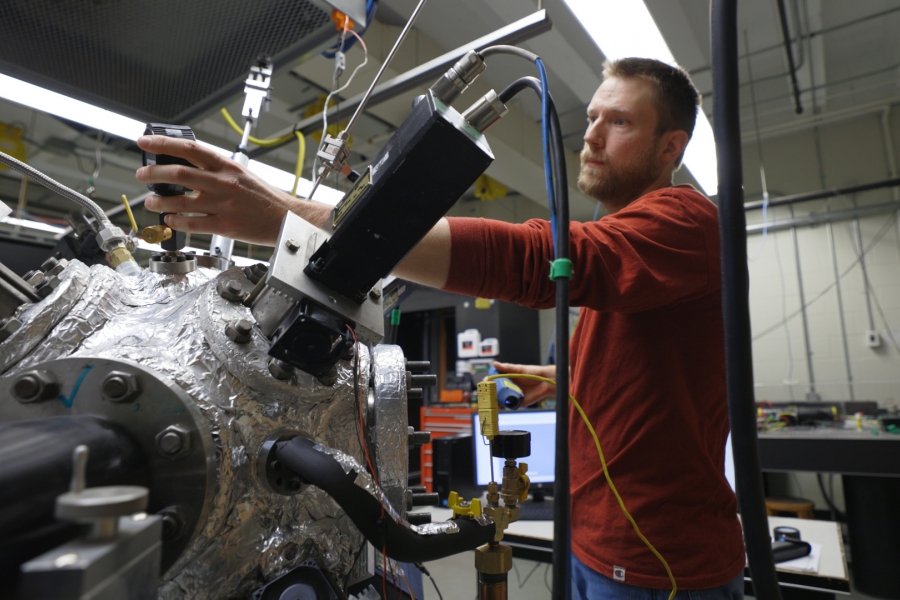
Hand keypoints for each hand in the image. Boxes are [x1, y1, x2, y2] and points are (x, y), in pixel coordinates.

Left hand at [134, 136, 328, 245]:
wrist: (286, 218)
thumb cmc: (264, 198)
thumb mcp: (242, 174)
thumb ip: (216, 170)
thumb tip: (186, 167)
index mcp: (227, 166)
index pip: (190, 149)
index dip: (163, 144)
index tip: (145, 142)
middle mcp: (224, 183)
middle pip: (179, 174)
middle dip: (154, 174)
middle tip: (142, 175)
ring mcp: (223, 205)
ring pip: (181, 202)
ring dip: (160, 201)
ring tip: (151, 202)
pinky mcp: (225, 225)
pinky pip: (192, 224)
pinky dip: (176, 222)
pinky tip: (170, 220)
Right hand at [492, 362, 557, 406]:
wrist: (546, 382)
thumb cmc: (534, 373)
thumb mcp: (519, 369)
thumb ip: (507, 368)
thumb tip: (495, 364)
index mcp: (508, 378)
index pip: (494, 380)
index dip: (488, 382)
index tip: (486, 382)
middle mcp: (509, 387)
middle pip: (495, 391)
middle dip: (489, 393)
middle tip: (486, 393)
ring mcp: (512, 395)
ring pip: (500, 399)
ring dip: (494, 401)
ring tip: (491, 400)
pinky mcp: (518, 403)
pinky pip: (509, 406)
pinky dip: (503, 406)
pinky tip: (499, 406)